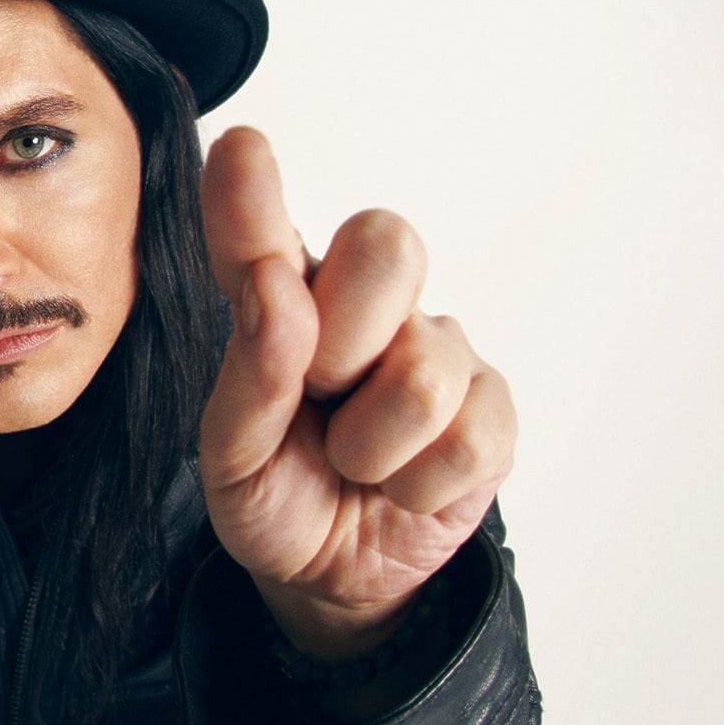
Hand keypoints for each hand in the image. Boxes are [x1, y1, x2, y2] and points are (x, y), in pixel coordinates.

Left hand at [197, 127, 515, 659]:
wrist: (332, 577)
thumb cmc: (275, 492)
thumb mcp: (232, 455)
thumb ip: (249, 373)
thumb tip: (277, 290)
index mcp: (287, 296)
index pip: (272, 232)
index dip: (256, 194)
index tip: (239, 147)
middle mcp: (367, 303)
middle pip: (388, 244)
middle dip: (344, 333)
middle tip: (319, 395)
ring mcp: (437, 349)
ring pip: (422, 369)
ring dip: (370, 446)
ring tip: (351, 461)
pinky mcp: (491, 411)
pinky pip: (465, 440)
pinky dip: (416, 486)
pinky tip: (399, 485)